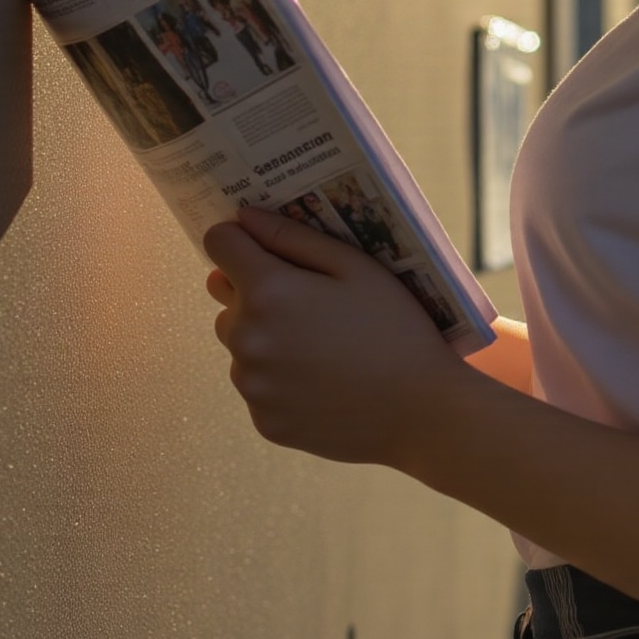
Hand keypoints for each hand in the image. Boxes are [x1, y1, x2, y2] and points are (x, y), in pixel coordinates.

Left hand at [204, 205, 459, 464]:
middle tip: (310, 305)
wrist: (419, 410)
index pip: (219, 243)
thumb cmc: (395, 328)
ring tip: (321, 347)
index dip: (242, 239)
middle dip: (256, 292)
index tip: (268, 250)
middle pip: (225, 298)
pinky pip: (258, 386)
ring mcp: (252, 386)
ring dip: (265, 338)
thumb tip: (244, 217)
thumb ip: (292, 237)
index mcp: (266, 292)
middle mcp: (245, 339)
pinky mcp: (264, 421)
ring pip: (239, 344)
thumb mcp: (354, 267)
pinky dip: (280, 380)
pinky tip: (322, 382)